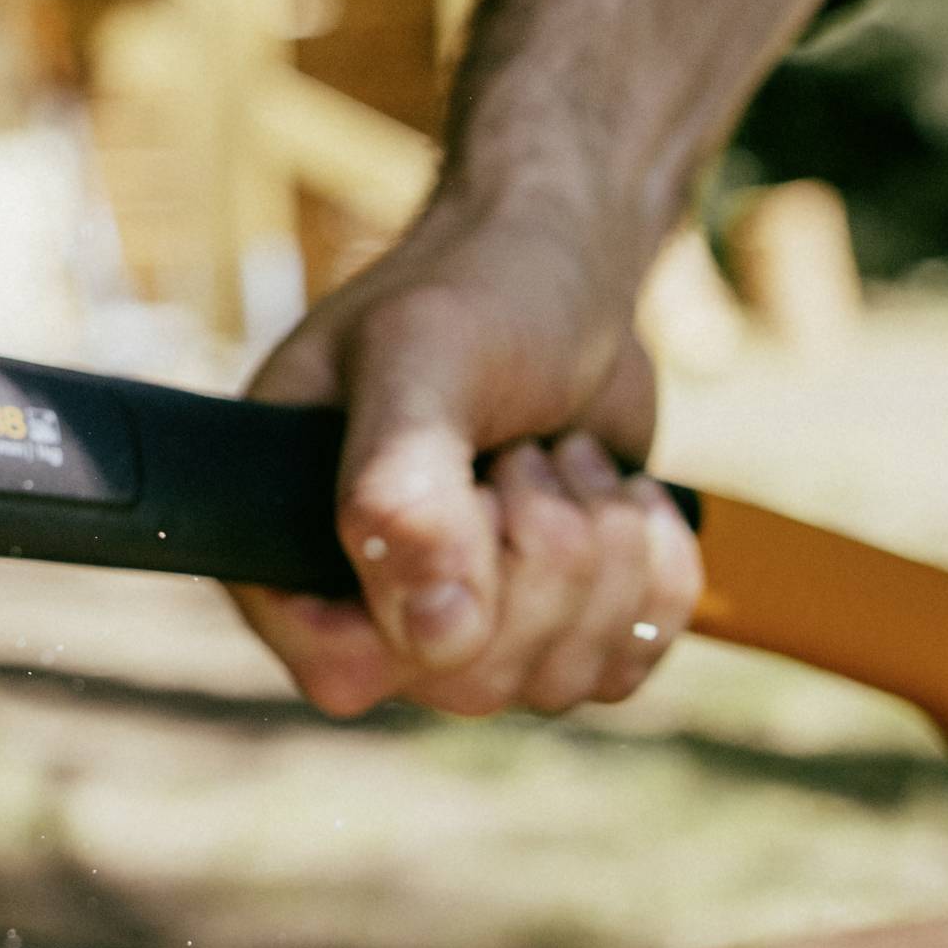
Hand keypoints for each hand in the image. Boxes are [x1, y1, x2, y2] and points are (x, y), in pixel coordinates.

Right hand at [233, 215, 701, 717]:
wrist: (567, 265)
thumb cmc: (474, 288)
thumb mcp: (424, 357)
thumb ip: (402, 488)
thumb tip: (433, 634)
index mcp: (290, 542)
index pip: (344, 670)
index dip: (425, 611)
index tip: (473, 493)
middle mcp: (370, 602)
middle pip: (467, 682)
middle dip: (538, 554)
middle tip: (524, 449)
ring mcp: (471, 622)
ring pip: (556, 681)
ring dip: (602, 552)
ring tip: (564, 454)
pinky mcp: (559, 622)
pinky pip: (626, 667)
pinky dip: (657, 573)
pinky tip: (627, 493)